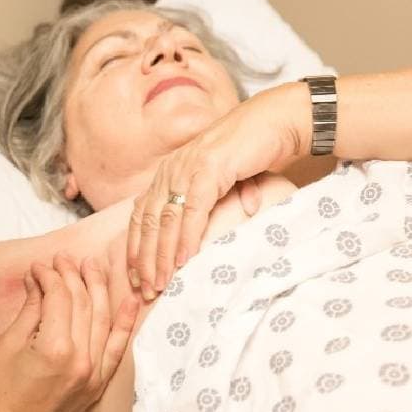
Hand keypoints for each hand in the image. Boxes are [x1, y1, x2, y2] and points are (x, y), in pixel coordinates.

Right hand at [0, 254, 139, 411]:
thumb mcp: (8, 344)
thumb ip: (30, 309)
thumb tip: (37, 280)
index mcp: (55, 347)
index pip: (59, 296)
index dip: (49, 275)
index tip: (39, 267)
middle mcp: (81, 359)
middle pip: (83, 302)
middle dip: (73, 275)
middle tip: (64, 259)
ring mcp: (94, 373)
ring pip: (103, 318)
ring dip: (99, 288)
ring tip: (92, 266)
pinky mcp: (98, 384)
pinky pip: (117, 348)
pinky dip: (125, 323)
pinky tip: (130, 300)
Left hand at [127, 85, 303, 298]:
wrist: (276, 122)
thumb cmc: (250, 153)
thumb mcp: (219, 183)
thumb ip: (205, 207)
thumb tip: (199, 240)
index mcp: (168, 173)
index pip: (141, 215)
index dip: (136, 248)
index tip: (135, 277)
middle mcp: (171, 170)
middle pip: (147, 221)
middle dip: (144, 259)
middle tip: (144, 289)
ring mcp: (187, 169)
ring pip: (165, 220)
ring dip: (161, 255)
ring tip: (161, 282)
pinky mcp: (208, 170)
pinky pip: (192, 211)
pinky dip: (186, 238)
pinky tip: (183, 260)